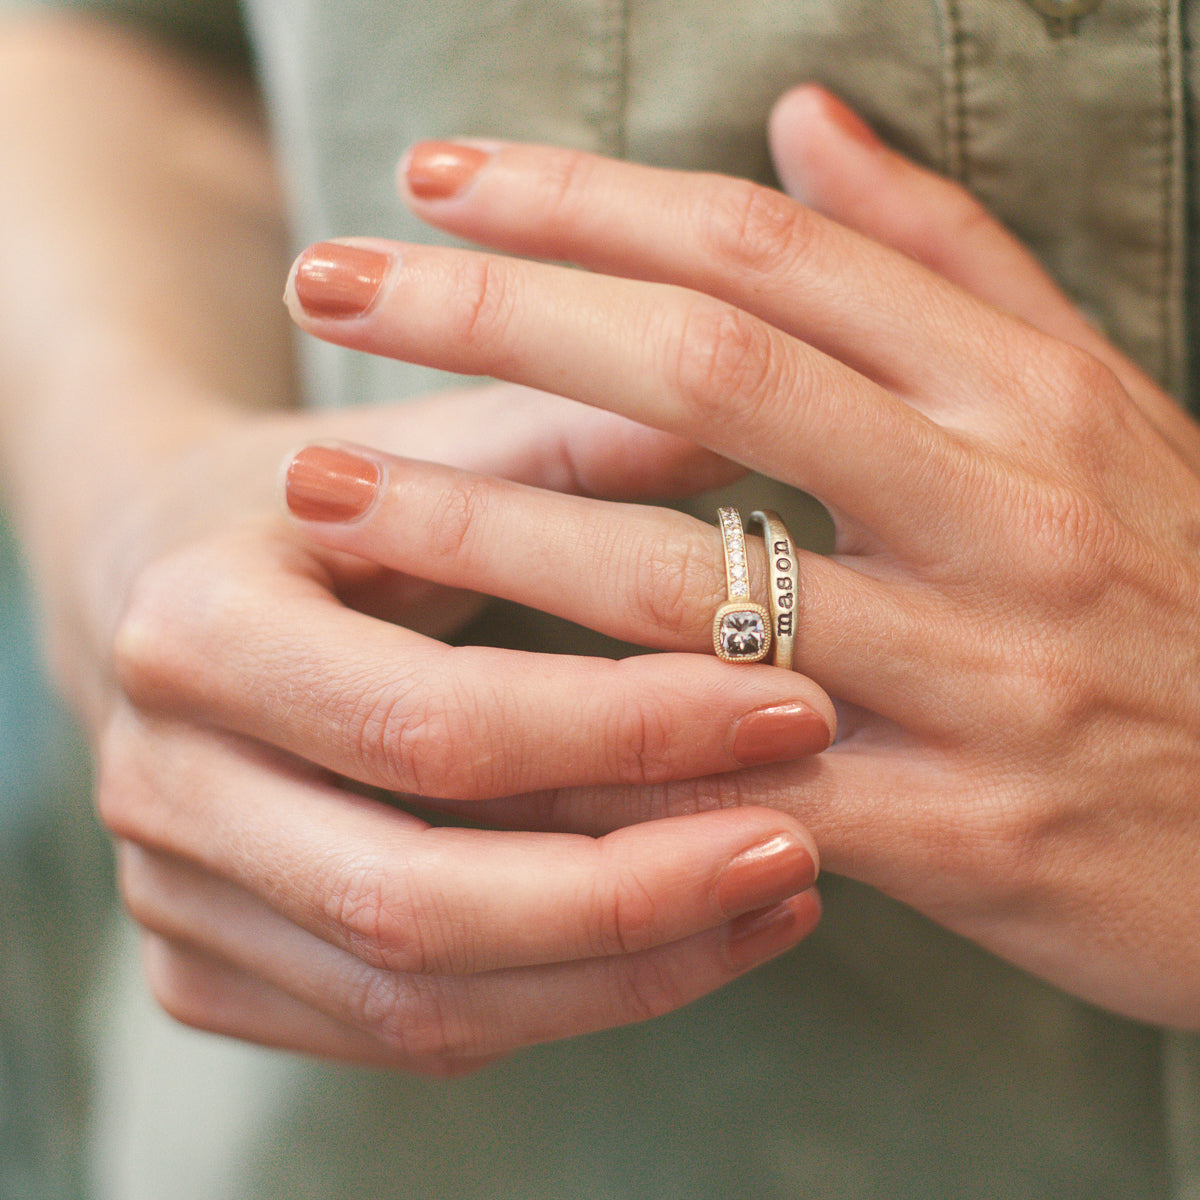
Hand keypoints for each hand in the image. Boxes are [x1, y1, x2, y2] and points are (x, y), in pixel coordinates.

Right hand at [93, 385, 831, 1071]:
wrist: (169, 571)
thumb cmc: (325, 495)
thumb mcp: (429, 440)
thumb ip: (578, 436)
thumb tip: (759, 413)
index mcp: (198, 630)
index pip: (439, 725)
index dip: (631, 734)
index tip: (795, 708)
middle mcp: (156, 785)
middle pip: (416, 907)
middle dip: (635, 896)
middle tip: (798, 847)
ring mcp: (167, 899)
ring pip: (419, 1004)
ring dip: (621, 973)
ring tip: (774, 894)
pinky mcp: (204, 970)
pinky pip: (407, 1032)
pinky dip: (559, 1005)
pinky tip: (685, 940)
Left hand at [283, 86, 1199, 1027]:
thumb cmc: (1182, 600)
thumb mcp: (1097, 404)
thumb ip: (943, 260)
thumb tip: (802, 120)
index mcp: (1023, 392)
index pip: (766, 254)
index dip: (585, 202)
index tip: (436, 183)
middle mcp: (999, 507)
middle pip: (702, 373)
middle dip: (493, 319)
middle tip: (326, 287)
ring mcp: (978, 672)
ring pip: (688, 578)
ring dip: (486, 529)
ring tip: (327, 490)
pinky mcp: (959, 831)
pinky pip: (726, 778)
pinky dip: (584, 752)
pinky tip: (453, 727)